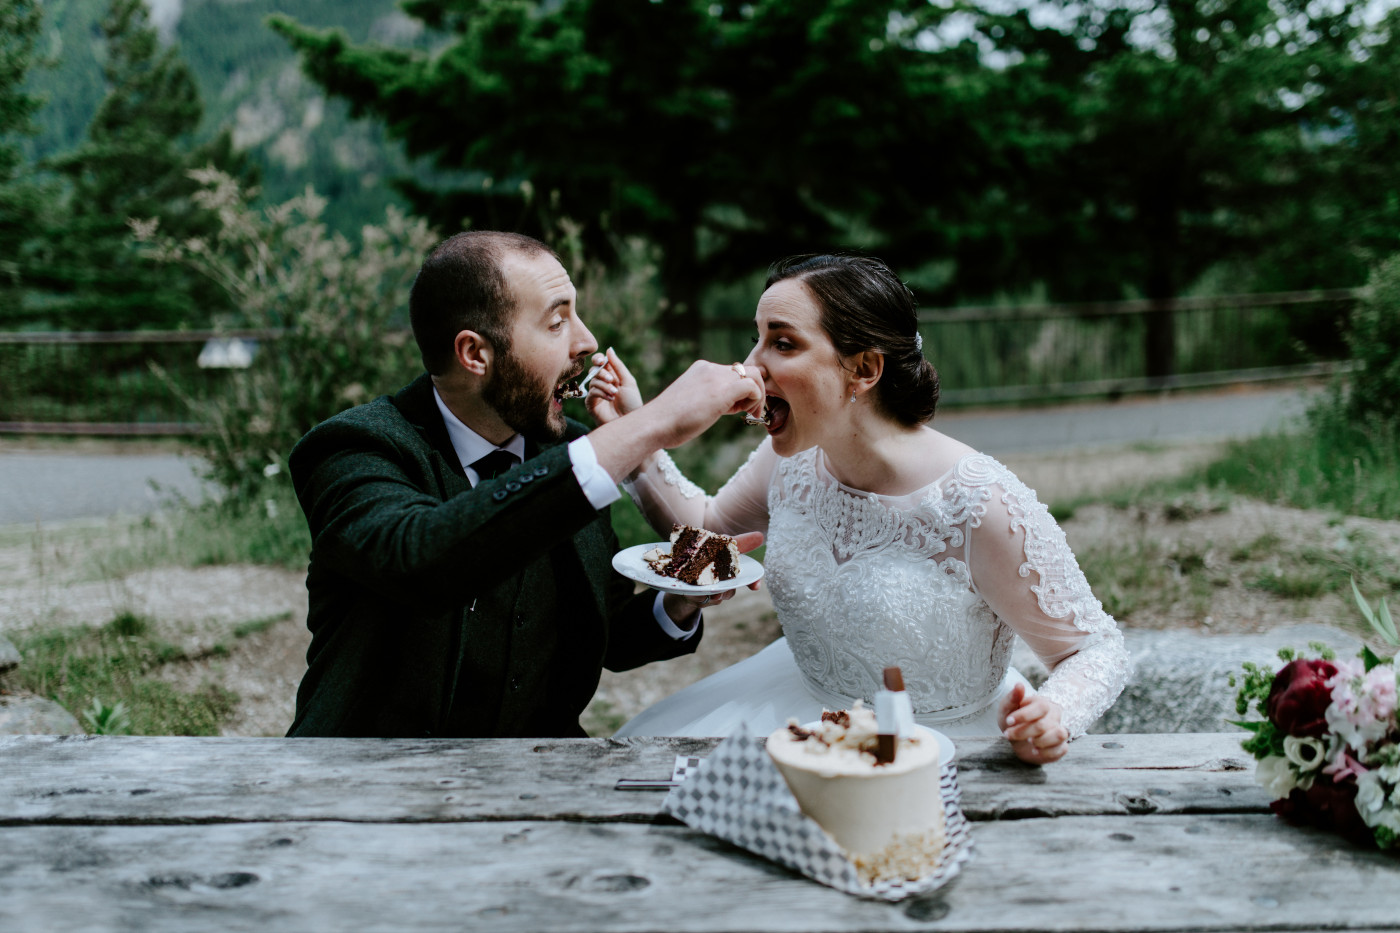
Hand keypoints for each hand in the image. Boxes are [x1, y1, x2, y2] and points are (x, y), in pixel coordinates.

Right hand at [585, 348, 643, 424]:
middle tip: (612, 380)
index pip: (600, 363)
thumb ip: (618, 365)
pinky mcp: (591, 404)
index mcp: (612, 376)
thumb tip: (609, 349)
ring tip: (614, 393)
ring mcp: (596, 394)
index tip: (601, 361)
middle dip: (602, 373)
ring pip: (593, 381)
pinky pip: (591, 392)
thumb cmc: (632, 403)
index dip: (598, 359)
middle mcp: (603, 383)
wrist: (630, 421)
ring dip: (604, 385)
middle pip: (594, 370)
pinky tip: (610, 398)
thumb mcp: (628, 381)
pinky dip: (601, 393)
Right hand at [645, 361, 764, 448]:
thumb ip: (707, 398)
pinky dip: (756, 401)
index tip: (736, 409)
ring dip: (757, 396)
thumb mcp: (690, 403)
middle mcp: (710, 368)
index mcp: (701, 369)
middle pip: (746, 371)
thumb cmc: (668, 422)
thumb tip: (721, 406)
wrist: (654, 424)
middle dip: (753, 391)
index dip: (740, 391)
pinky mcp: (723, 390)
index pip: (733, 372)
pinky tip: (747, 415)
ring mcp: (716, 377)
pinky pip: (753, 386)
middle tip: (748, 412)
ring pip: (754, 375)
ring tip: (749, 415)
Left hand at [661, 531, 764, 626]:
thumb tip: (761, 536)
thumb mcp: (721, 545)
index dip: (753, 582)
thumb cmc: (708, 554)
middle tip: (722, 588)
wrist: (684, 565)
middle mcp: (723, 587)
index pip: (747, 580)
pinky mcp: (695, 598)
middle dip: (727, 591)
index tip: (755, 586)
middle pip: (729, 592)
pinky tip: (695, 592)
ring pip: (715, 598)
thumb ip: (740, 543)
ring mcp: (710, 594)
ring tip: (709, 591)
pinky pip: (698, 600)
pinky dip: (697, 596)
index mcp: (731, 574)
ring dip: (712, 594)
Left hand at [999, 683, 1067, 763]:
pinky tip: (1035, 750)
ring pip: (1060, 735)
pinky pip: (1062, 749)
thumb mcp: (1007, 708)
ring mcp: (1058, 731)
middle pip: (1044, 725)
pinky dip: (1047, 752)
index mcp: (1041, 704)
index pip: (1041, 707)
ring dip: (1041, 741)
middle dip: (1023, 732)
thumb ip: (1012, 698)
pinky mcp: (1060, 746)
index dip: (1024, 715)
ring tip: (1029, 742)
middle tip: (1008, 734)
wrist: (1016, 739)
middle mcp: (1053, 716)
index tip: (1008, 721)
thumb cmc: (1012, 720)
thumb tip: (1019, 685)